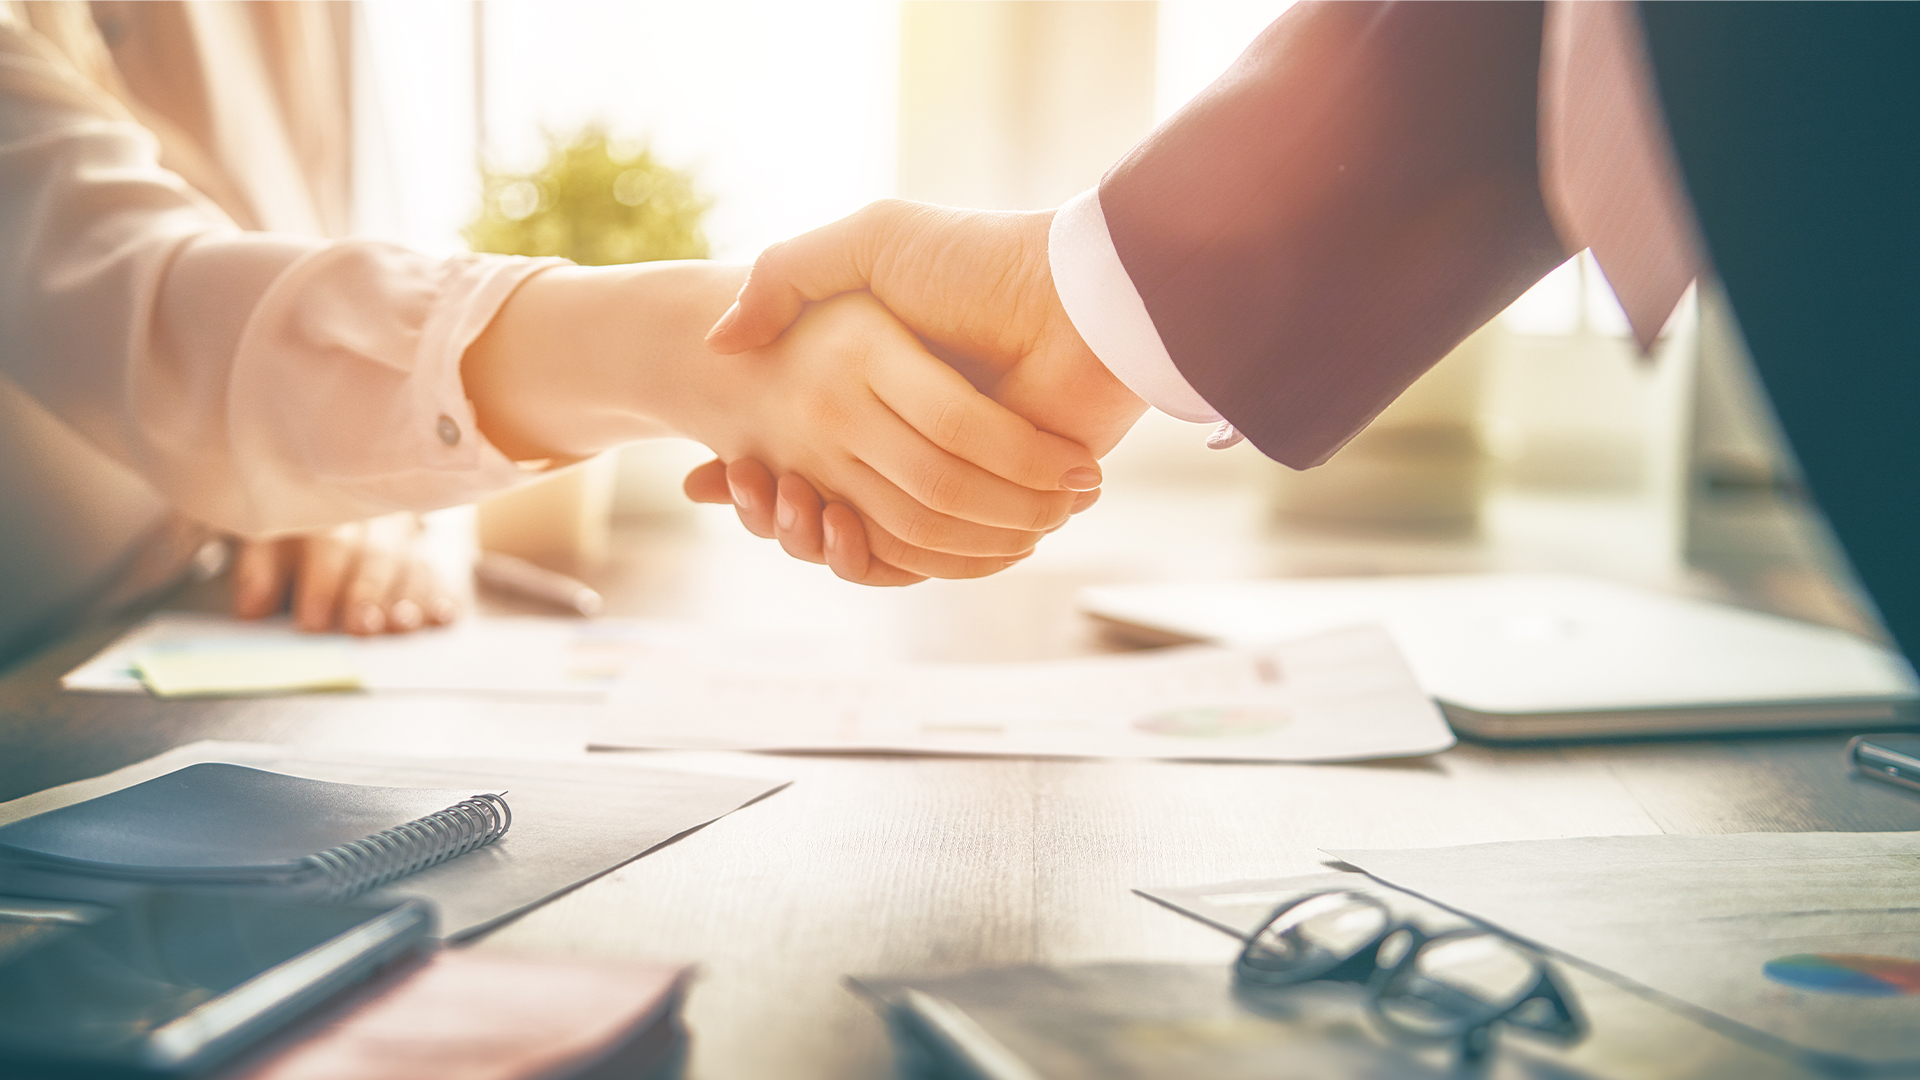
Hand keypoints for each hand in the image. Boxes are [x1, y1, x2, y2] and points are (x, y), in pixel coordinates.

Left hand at [231, 512, 459, 633]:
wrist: (334, 498)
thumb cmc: (295, 531)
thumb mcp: (267, 539)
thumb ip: (257, 571)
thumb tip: (251, 608)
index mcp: (326, 510)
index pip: (328, 543)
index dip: (323, 583)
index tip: (314, 620)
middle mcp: (372, 521)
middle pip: (376, 556)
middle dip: (368, 594)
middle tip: (361, 626)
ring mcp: (404, 539)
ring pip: (412, 565)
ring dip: (408, 598)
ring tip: (402, 625)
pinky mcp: (425, 558)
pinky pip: (439, 576)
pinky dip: (442, 598)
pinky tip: (442, 617)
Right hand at [462, 260, 1100, 585]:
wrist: (1082, 301)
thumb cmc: (981, 262)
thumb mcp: (873, 242)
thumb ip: (789, 273)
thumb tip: (720, 342)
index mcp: (884, 379)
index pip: (799, 442)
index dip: (750, 467)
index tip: (705, 475)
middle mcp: (914, 433)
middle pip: (823, 499)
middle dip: (774, 507)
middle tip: (746, 489)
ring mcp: (952, 475)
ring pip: (863, 536)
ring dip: (813, 536)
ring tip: (784, 507)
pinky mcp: (991, 511)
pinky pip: (920, 557)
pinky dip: (874, 557)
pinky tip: (833, 528)